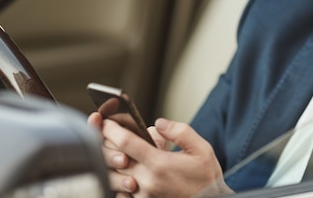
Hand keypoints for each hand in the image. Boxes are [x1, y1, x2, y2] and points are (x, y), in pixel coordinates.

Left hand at [90, 113, 230, 197]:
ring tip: (120, 152)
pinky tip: (128, 171)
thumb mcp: (201, 149)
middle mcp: (148, 181)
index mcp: (160, 164)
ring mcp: (143, 195)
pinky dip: (120, 179)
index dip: (112, 130)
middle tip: (106, 134)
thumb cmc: (206, 178)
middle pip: (116, 158)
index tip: (106, 122)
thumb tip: (158, 123)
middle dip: (108, 144)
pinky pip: (122, 191)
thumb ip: (180, 132)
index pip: (127, 143)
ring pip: (117, 175)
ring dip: (114, 161)